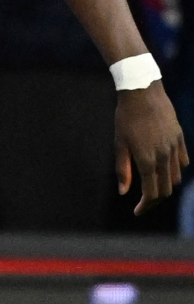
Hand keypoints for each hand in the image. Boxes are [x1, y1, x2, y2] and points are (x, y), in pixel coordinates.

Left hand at [114, 81, 188, 213]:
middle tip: (143, 203)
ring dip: (166, 186)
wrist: (142, 92)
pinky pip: (183, 162)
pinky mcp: (181, 138)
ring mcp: (175, 148)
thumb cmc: (125, 117)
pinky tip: (165, 170)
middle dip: (155, 200)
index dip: (145, 205)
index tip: (137, 211)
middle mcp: (165, 157)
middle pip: (166, 189)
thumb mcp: (119, 143)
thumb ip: (123, 169)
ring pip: (176, 177)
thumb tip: (122, 191)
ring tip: (152, 187)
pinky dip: (176, 171)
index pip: (152, 193)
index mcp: (148, 160)